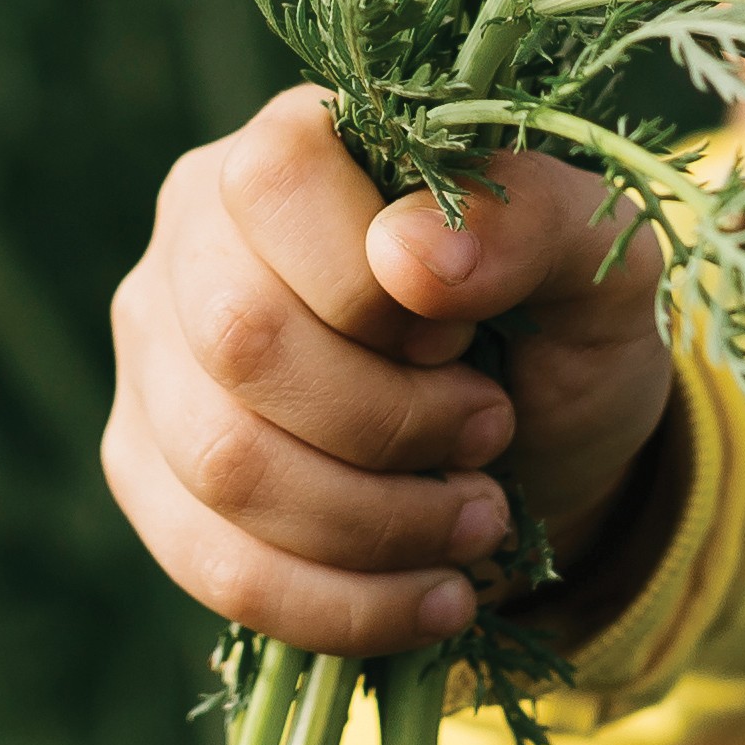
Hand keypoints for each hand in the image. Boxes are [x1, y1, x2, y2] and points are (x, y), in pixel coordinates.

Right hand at [101, 90, 673, 659]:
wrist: (542, 454)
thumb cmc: (559, 329)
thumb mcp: (596, 263)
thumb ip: (529, 223)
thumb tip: (408, 255)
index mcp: (293, 141)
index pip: (277, 183)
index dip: (379, 285)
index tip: (464, 335)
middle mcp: (194, 235)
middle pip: (240, 337)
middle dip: (390, 420)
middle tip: (490, 433)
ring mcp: (155, 357)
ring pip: (223, 463)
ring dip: (376, 522)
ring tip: (480, 519)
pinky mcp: (148, 472)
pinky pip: (212, 565)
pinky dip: (341, 602)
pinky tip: (432, 597)